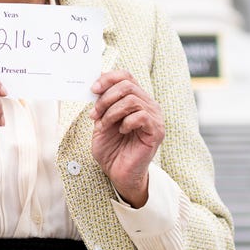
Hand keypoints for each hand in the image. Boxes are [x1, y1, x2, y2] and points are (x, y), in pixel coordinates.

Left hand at [90, 70, 164, 207]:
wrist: (118, 173)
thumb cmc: (111, 148)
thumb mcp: (101, 121)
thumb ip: (101, 103)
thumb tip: (95, 84)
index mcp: (136, 99)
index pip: (126, 76)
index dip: (108, 78)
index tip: (93, 89)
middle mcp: (148, 105)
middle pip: (127, 85)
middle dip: (106, 98)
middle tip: (95, 113)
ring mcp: (155, 117)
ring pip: (132, 99)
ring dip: (112, 111)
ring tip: (104, 125)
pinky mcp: (156, 131)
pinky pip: (141, 116)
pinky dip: (126, 122)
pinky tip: (121, 131)